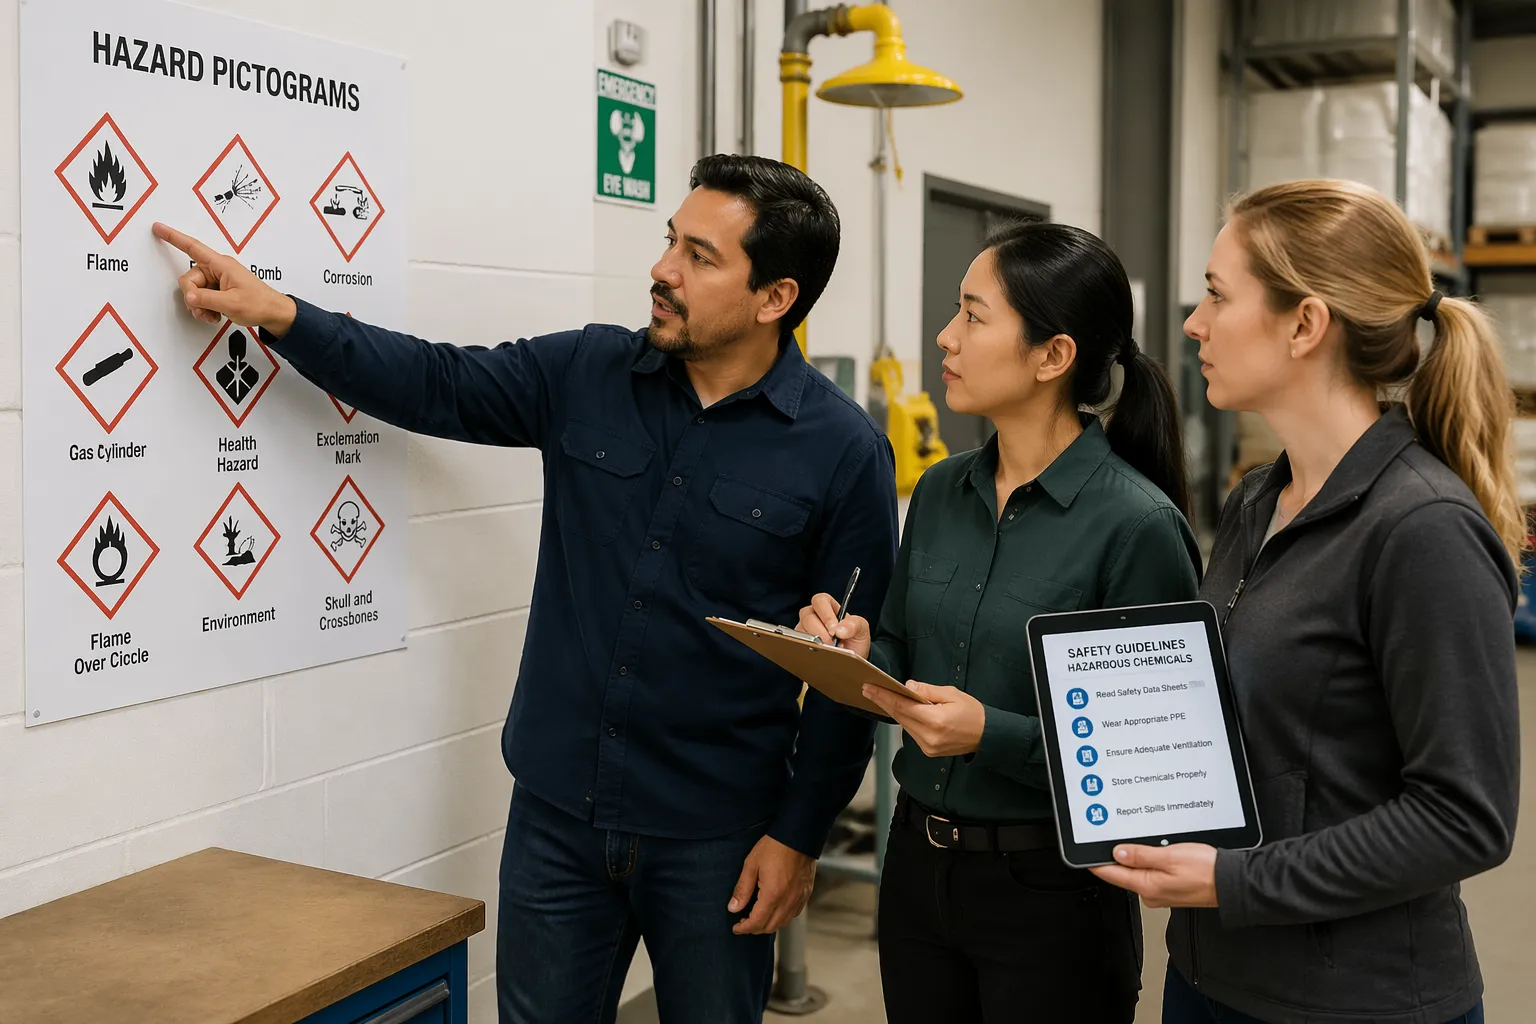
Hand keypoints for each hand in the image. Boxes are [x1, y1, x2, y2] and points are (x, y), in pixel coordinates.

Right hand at [153, 222, 296, 334]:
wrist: (274, 313)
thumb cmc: (259, 304)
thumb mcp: (231, 303)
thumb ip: (206, 299)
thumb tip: (188, 296)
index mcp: (221, 265)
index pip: (193, 247)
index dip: (174, 237)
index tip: (158, 227)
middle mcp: (217, 270)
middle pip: (189, 279)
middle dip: (193, 298)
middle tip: (206, 311)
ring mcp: (218, 281)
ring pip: (194, 291)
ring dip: (199, 306)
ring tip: (214, 315)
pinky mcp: (219, 291)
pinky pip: (201, 298)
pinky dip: (204, 308)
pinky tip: (215, 316)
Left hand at [728, 835, 816, 934]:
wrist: (799, 835)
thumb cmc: (774, 847)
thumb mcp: (751, 865)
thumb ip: (742, 889)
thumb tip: (733, 908)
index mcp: (772, 894)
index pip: (756, 922)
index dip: (744, 928)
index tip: (736, 928)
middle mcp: (788, 900)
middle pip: (770, 927)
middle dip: (755, 928)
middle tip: (744, 922)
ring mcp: (799, 898)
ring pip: (783, 923)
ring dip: (768, 924)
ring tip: (758, 916)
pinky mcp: (806, 893)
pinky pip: (794, 914)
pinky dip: (782, 918)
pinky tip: (775, 909)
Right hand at [797, 592, 869, 657]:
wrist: (852, 659)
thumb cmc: (854, 639)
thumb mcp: (861, 629)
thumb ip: (855, 624)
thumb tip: (840, 629)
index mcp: (828, 606)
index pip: (820, 601)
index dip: (826, 615)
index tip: (834, 630)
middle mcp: (813, 615)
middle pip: (808, 616)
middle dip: (820, 632)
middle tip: (831, 644)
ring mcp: (804, 629)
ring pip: (801, 631)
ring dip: (815, 643)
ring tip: (829, 651)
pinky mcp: (799, 643)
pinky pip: (798, 645)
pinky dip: (810, 651)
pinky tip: (821, 655)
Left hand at [861, 680, 984, 756]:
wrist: (987, 736)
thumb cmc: (972, 712)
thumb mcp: (952, 694)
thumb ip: (927, 691)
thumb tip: (907, 686)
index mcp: (935, 721)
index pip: (903, 706)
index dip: (884, 696)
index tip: (869, 688)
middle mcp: (929, 737)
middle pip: (900, 716)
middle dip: (883, 702)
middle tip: (868, 690)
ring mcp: (928, 747)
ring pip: (904, 725)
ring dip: (894, 711)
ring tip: (882, 696)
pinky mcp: (928, 751)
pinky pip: (911, 732)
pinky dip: (906, 720)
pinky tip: (901, 709)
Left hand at [1089, 843, 1218, 907]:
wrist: (1232, 883)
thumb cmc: (1206, 871)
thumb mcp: (1169, 856)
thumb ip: (1141, 855)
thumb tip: (1117, 852)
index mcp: (1147, 886)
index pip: (1111, 873)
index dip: (1096, 861)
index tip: (1085, 852)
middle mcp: (1151, 893)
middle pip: (1122, 873)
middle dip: (1115, 855)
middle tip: (1107, 836)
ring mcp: (1161, 892)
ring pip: (1138, 872)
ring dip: (1134, 858)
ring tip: (1131, 841)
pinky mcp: (1171, 888)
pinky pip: (1152, 874)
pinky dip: (1149, 862)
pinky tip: (1153, 852)